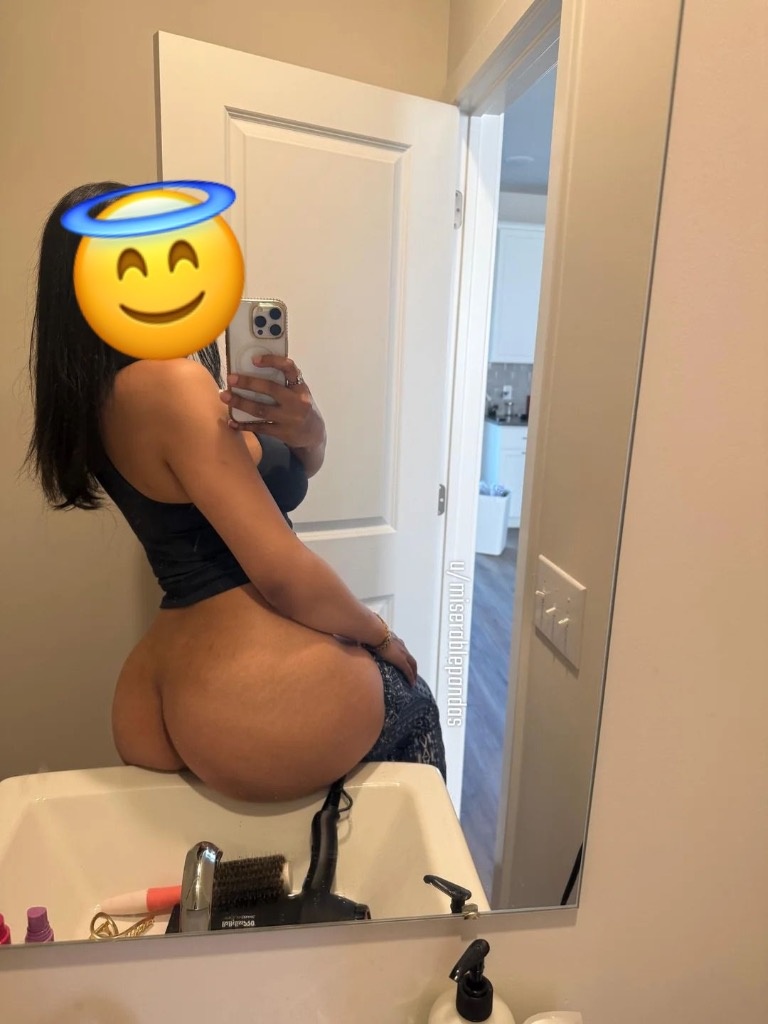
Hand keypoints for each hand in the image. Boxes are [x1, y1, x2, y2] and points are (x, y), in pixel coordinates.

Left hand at [220, 355, 326, 473]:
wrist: (314, 434)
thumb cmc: (301, 406)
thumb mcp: (299, 392)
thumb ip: (283, 382)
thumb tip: (252, 368)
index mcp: (300, 387)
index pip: (289, 368)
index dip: (272, 361)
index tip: (254, 359)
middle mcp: (297, 402)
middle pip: (270, 389)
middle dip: (248, 383)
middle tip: (231, 379)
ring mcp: (290, 419)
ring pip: (261, 410)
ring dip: (241, 403)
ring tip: (225, 396)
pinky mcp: (283, 433)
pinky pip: (260, 428)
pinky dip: (244, 425)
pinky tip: (231, 422)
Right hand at [377, 634, 417, 686]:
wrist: (377, 635)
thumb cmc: (374, 635)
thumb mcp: (376, 639)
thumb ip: (375, 643)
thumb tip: (366, 645)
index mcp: (397, 642)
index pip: (404, 651)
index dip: (406, 658)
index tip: (406, 663)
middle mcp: (402, 647)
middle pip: (411, 659)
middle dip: (413, 667)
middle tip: (413, 674)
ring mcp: (403, 654)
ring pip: (412, 666)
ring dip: (414, 673)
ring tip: (413, 680)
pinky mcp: (402, 661)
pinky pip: (409, 671)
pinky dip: (411, 677)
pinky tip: (411, 684)